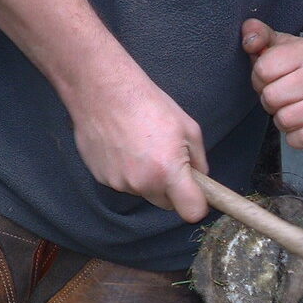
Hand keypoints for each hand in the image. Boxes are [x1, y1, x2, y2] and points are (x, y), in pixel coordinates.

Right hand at [70, 71, 209, 222]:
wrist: (103, 90)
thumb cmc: (148, 104)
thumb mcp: (188, 128)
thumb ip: (199, 161)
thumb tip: (201, 178)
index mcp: (168, 172)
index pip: (192, 212)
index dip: (197, 204)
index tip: (197, 194)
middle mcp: (143, 183)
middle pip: (167, 204)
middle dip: (172, 189)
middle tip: (167, 159)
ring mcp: (119, 183)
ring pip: (144, 192)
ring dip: (147, 178)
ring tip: (141, 147)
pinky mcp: (101, 178)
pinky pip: (124, 183)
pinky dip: (127, 171)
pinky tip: (124, 147)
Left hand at [241, 18, 302, 149]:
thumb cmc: (300, 72)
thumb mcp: (280, 47)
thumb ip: (258, 36)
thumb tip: (249, 36)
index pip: (263, 69)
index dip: (260, 79)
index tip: (271, 79)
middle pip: (272, 98)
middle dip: (271, 102)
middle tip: (283, 99)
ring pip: (285, 121)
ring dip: (284, 121)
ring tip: (294, 111)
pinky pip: (301, 139)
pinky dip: (297, 138)